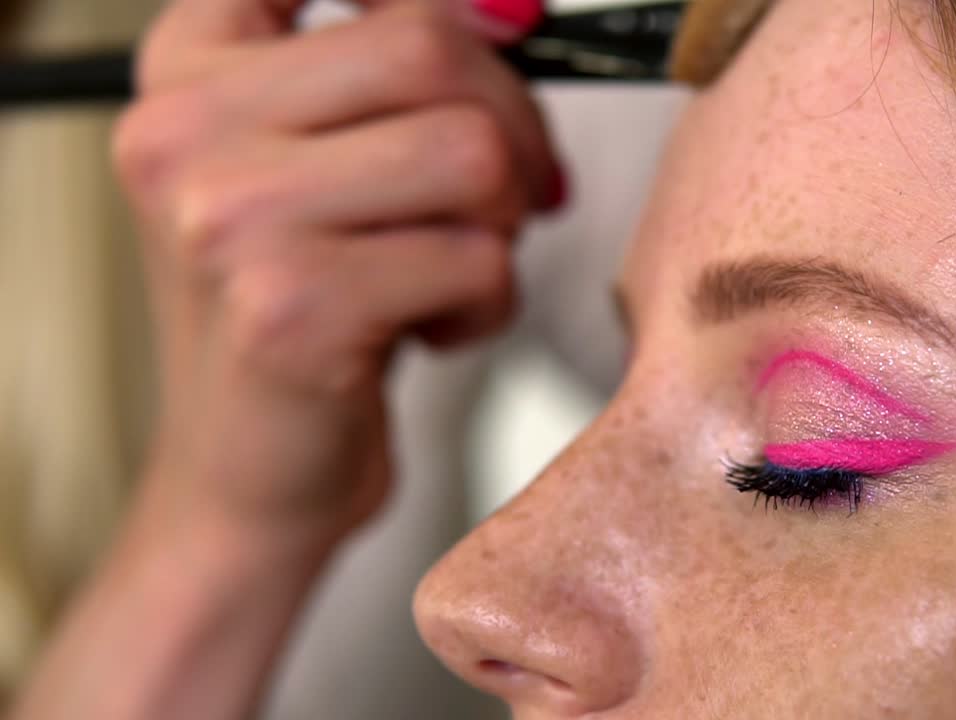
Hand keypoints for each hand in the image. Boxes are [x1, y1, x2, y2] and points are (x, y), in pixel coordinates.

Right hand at [113, 0, 558, 545]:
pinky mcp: (290, 310)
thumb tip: (507, 7)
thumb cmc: (304, 313)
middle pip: (429, 50)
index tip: (499, 23)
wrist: (251, 470)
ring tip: (454, 266)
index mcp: (188, 72)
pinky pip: (476, 260)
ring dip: (502, 223)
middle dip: (513, 125)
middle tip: (512, 190)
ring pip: (470, 154)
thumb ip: (385, 74)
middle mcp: (186, 131)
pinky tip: (431, 327)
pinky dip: (488, 303)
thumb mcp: (314, 167)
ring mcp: (227, 220)